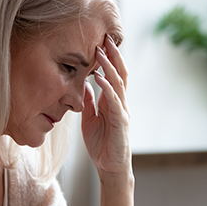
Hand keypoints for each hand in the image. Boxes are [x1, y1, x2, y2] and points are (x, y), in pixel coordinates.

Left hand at [81, 35, 131, 176]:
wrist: (110, 168)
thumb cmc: (101, 145)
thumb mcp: (90, 119)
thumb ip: (89, 102)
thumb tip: (84, 85)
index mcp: (112, 102)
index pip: (113, 75)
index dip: (109, 58)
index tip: (100, 41)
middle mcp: (120, 103)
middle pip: (119, 73)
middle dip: (113, 55)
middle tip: (105, 37)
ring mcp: (122, 111)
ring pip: (118, 83)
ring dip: (109, 67)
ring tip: (101, 52)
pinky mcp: (121, 122)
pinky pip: (115, 102)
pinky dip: (107, 88)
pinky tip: (99, 78)